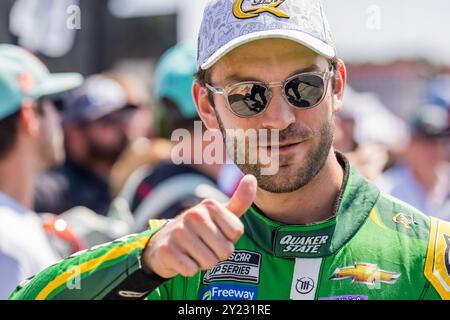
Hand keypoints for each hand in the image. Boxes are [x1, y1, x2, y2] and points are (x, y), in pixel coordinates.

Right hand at [141, 175, 256, 278]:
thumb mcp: (220, 214)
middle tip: (204, 246)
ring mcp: (179, 232)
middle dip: (217, 254)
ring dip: (203, 263)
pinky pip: (191, 270)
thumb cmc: (199, 230)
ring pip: (210, 262)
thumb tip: (251, 177)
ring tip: (193, 252)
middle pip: (226, 250)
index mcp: (209, 205)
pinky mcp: (167, 250)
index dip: (229, 239)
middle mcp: (194, 215)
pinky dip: (189, 270)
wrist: (163, 243)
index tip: (216, 234)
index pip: (236, 233)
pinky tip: (182, 259)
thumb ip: (239, 200)